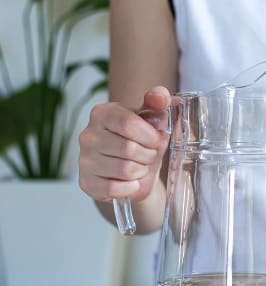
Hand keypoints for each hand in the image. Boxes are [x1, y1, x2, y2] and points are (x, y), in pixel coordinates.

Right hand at [79, 86, 170, 201]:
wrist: (136, 172)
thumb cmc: (143, 142)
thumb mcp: (154, 121)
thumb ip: (159, 103)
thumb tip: (162, 96)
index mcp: (102, 113)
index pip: (129, 124)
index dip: (150, 136)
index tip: (157, 140)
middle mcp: (88, 135)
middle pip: (129, 149)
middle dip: (148, 155)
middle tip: (149, 155)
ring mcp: (84, 160)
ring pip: (125, 170)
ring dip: (141, 171)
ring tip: (140, 167)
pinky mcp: (86, 183)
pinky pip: (114, 189)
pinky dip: (130, 188)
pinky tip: (131, 182)